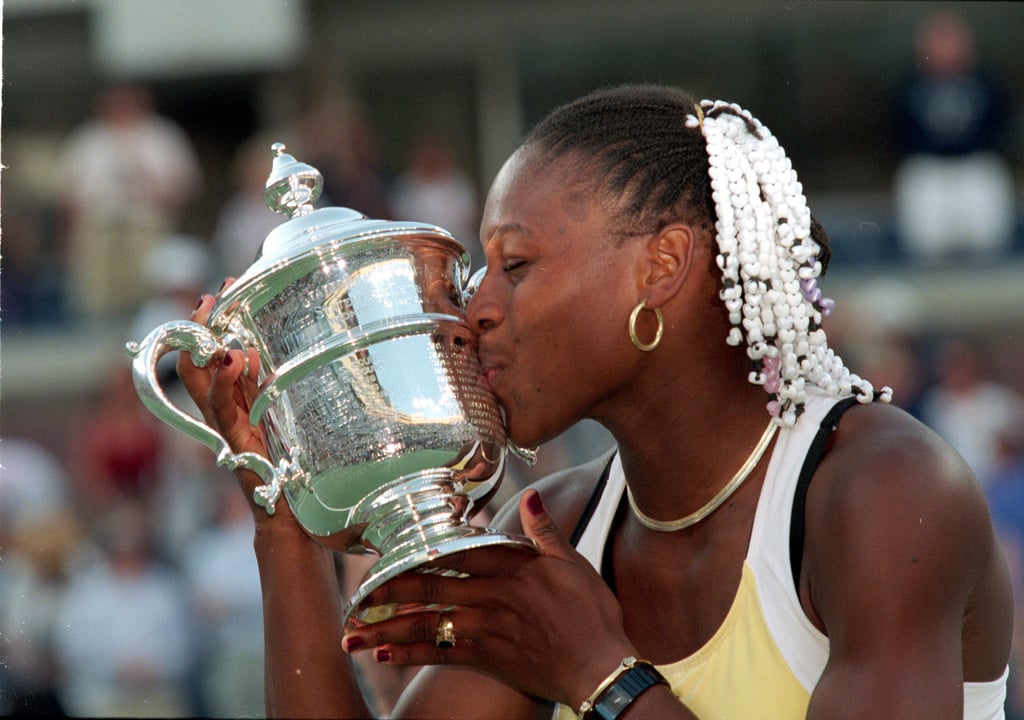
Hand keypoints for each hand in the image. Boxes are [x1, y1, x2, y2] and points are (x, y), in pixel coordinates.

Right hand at [176, 286, 287, 523]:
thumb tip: (255, 350)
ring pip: (201, 382)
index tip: (220, 291)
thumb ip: (262, 388)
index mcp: (233, 404)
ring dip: (207, 346)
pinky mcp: (235, 444)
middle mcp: (222, 414)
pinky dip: (225, 382)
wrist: (286, 516)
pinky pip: (223, 409)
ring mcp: (225, 428)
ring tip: (213, 314)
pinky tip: (234, 358)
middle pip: (195, 363)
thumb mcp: (277, 417)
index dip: (209, 324)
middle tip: (211, 295)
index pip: (210, 356)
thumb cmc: (287, 469)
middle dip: (198, 327)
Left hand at [342, 490, 636, 707]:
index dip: (420, 551)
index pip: (456, 552)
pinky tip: (383, 653)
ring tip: (351, 632)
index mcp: (511, 566)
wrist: (600, 668)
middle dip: (387, 591)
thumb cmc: (591, 614)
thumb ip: (544, 530)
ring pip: (426, 622)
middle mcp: (491, 595)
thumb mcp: (572, 563)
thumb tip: (531, 495)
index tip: (389, 551)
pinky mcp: (486, 657)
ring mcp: (485, 628)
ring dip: (386, 627)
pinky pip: (440, 654)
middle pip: (430, 587)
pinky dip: (409, 653)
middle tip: (353, 594)